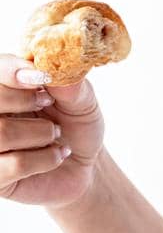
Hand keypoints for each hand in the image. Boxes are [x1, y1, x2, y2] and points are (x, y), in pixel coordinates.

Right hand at [0, 53, 105, 206]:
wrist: (83, 165)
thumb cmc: (76, 126)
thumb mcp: (82, 101)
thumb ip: (70, 84)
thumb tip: (53, 68)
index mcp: (7, 87)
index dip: (11, 70)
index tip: (40, 76)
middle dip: (24, 100)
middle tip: (48, 103)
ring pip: (1, 133)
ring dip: (40, 132)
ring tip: (56, 133)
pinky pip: (13, 165)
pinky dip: (44, 159)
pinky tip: (56, 155)